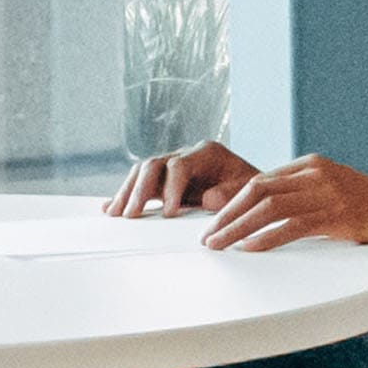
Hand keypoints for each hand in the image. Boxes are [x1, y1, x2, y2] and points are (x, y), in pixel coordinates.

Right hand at [107, 141, 259, 218]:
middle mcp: (186, 155)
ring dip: (127, 193)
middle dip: (140, 190)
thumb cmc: (255, 190)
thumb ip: (231, 193)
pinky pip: (142, 183)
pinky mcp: (165, 180)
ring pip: (142, 172)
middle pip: (153, 165)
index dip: (171, 188)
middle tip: (131, 214)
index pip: (179, 165)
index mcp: (206, 153)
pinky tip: (110, 207)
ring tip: (115, 213)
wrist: (258, 190)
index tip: (169, 212)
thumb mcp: (249, 190)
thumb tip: (207, 198)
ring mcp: (173, 166)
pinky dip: (126, 194)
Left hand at [200, 154, 367, 250]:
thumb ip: (301, 195)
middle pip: (257, 191)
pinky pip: (293, 226)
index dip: (231, 201)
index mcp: (309, 165)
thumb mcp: (331, 190)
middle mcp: (315, 174)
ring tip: (219, 245)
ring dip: (238, 228)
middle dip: (227, 214)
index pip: (259, 181)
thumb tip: (263, 213)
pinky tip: (250, 249)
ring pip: (269, 208)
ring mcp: (327, 193)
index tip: (212, 220)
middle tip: (207, 236)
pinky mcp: (339, 216)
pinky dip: (266, 238)